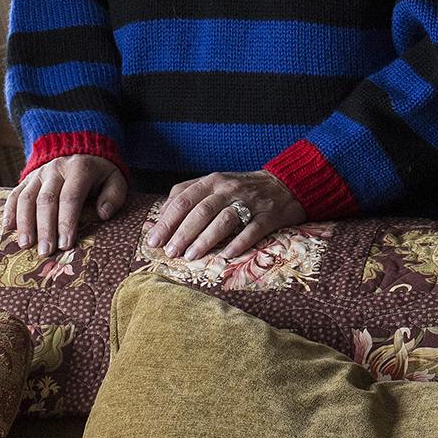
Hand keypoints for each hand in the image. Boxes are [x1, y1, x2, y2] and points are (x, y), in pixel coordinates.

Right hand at [0, 154, 128, 255]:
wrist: (80, 149)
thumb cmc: (99, 174)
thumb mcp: (115, 179)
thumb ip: (114, 196)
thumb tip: (103, 215)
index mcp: (80, 169)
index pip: (71, 197)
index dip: (67, 221)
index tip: (66, 245)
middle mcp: (56, 169)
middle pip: (47, 200)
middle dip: (45, 228)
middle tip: (45, 252)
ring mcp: (39, 173)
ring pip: (27, 198)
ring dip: (25, 223)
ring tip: (26, 245)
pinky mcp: (27, 178)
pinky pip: (15, 193)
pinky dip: (10, 210)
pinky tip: (8, 228)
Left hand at [143, 170, 305, 262]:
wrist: (284, 184)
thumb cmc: (240, 190)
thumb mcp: (212, 186)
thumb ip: (185, 198)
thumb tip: (156, 222)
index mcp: (212, 181)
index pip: (183, 199)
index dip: (167, 221)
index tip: (154, 240)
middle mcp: (229, 189)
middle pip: (201, 211)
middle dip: (183, 233)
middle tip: (170, 253)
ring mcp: (250, 201)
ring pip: (224, 220)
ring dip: (205, 239)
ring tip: (191, 256)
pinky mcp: (269, 214)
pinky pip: (253, 229)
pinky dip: (239, 243)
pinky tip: (226, 256)